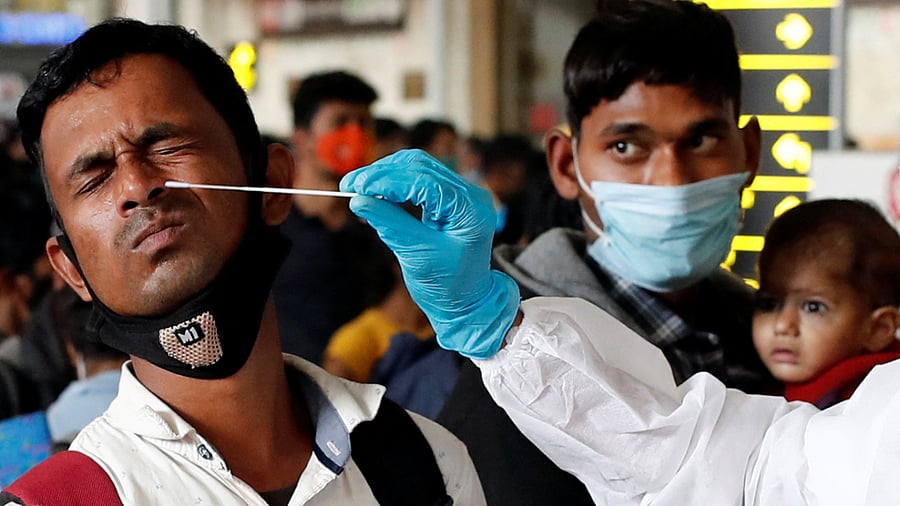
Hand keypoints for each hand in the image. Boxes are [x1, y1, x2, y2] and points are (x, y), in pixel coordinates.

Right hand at [340, 149, 519, 358]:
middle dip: (382, 174)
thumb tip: (358, 199)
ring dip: (385, 177)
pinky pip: (418, 182)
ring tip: (358, 190)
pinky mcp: (449, 200)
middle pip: (419, 167)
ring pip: (417, 169)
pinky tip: (374, 197)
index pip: (423, 181)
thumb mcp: (417, 256)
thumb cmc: (448, 286)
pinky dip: (393, 186)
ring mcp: (461, 195)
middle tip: (349, 185)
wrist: (466, 303)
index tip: (355, 186)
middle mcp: (470, 195)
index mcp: (470, 209)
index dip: (386, 180)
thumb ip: (389, 224)